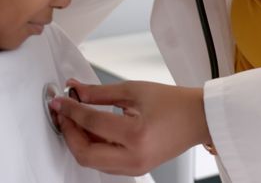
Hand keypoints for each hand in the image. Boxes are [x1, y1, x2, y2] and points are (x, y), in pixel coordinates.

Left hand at [51, 79, 211, 175]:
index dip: (71, 110)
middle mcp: (134, 157)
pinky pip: (104, 163)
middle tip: (64, 113)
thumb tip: (76, 92)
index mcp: (136, 135)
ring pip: (92, 161)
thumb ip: (100, 93)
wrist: (199, 118)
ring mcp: (135, 167)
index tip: (60, 100)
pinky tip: (92, 130)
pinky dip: (93, 147)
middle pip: (85, 153)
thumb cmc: (175, 103)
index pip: (92, 123)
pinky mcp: (135, 169)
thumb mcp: (135, 91)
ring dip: (79, 141)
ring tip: (77, 119)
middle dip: (69, 132)